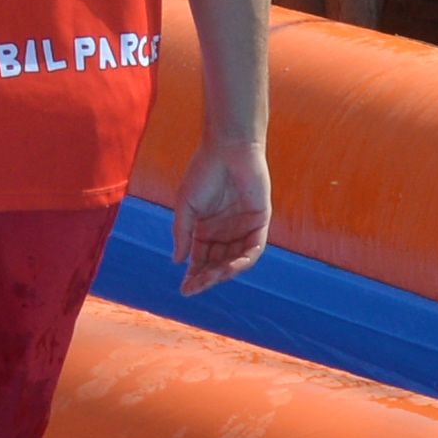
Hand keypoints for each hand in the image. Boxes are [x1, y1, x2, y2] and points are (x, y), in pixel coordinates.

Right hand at [174, 133, 271, 291]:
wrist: (227, 148)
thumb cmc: (203, 172)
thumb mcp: (187, 207)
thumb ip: (183, 234)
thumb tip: (177, 261)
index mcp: (206, 229)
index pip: (201, 260)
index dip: (193, 275)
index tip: (183, 289)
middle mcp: (225, 232)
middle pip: (216, 264)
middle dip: (206, 278)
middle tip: (193, 288)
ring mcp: (243, 228)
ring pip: (234, 260)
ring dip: (222, 272)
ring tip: (210, 279)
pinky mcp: (260, 222)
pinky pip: (254, 249)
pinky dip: (243, 260)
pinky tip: (230, 267)